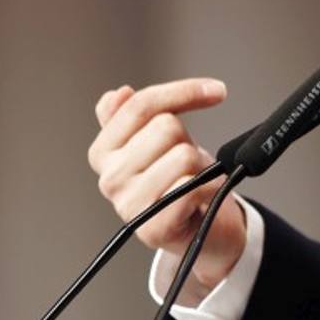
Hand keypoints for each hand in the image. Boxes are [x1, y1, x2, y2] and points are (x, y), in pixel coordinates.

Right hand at [88, 78, 246, 295]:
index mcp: (103, 151)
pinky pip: (193, 187)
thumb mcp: (155, 138)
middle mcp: (109, 178)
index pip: (141, 104)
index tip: (217, 91)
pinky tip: (204, 196)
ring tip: (194, 180)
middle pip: (166, 127)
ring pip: (183, 155)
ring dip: (202, 166)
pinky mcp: (154, 229)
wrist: (198, 228)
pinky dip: (210, 187)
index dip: (184, 91)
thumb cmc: (177, 180)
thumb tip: (119, 94)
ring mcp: (129, 205)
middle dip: (188, 140)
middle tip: (188, 163)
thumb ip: (132, 115)